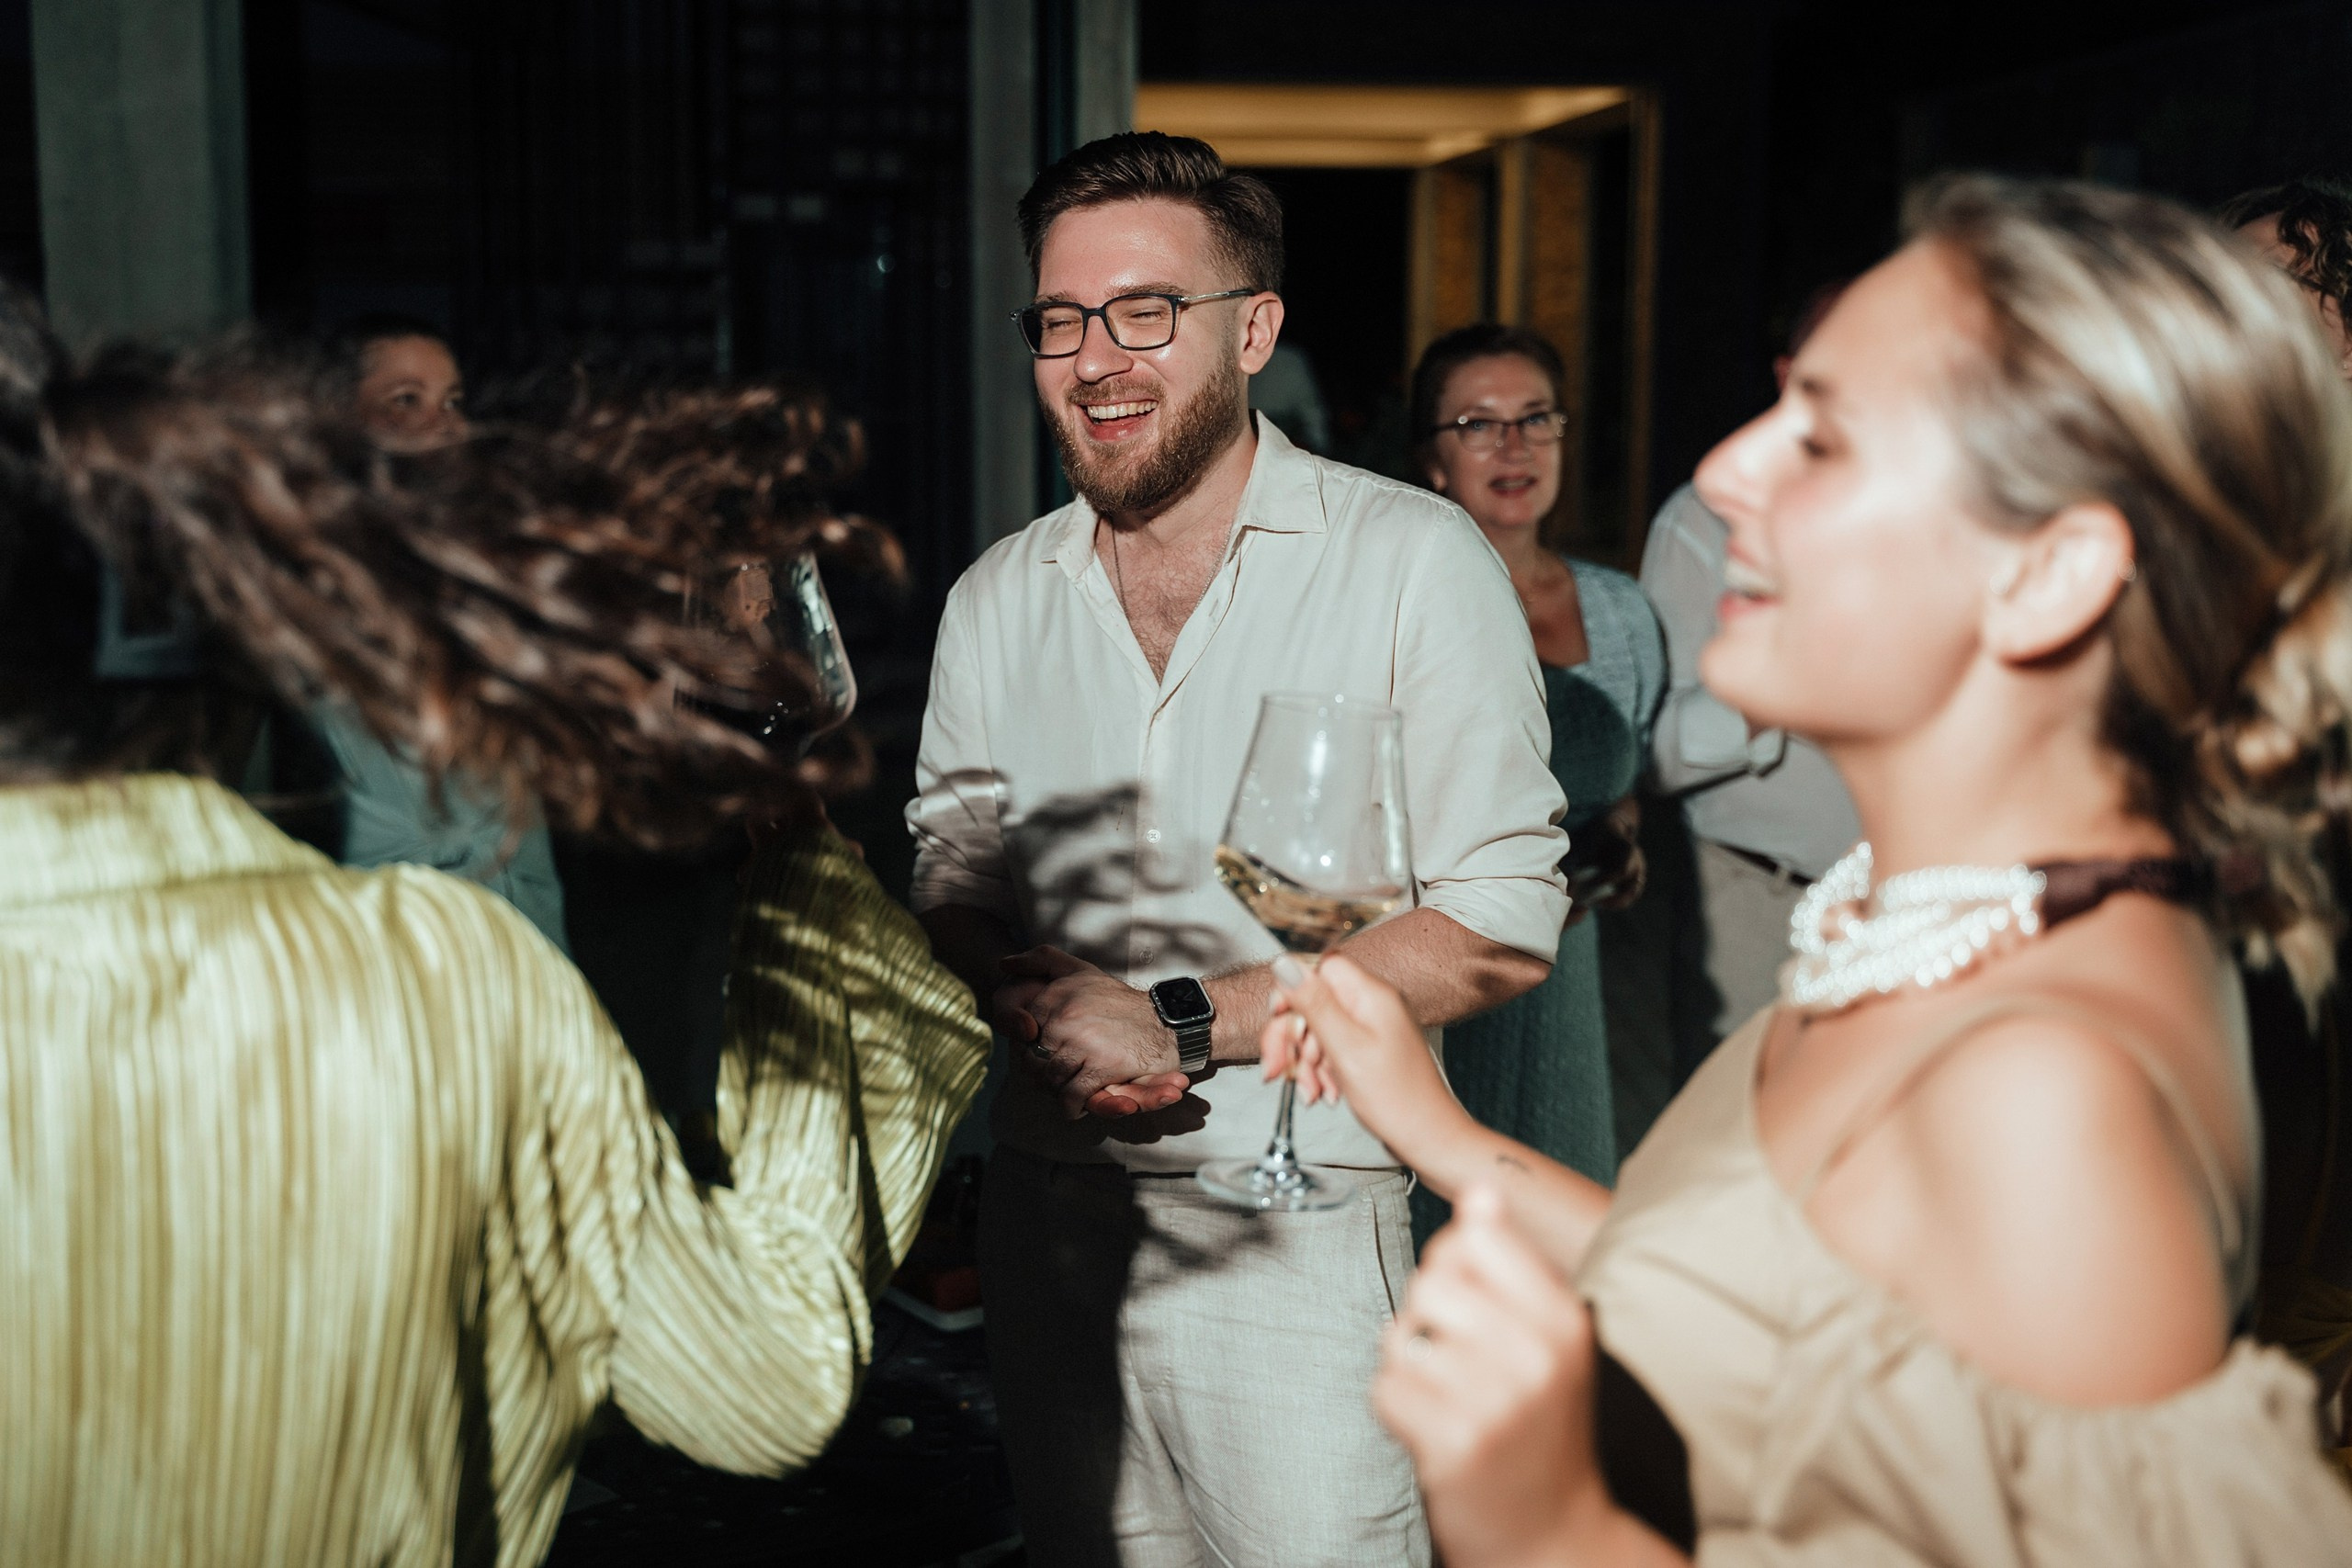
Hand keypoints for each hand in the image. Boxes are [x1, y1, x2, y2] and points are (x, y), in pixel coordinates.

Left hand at [997, 947, 1184, 1118]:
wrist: (1166, 1021)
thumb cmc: (1118, 1001)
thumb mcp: (1080, 970)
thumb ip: (1042, 961)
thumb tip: (1003, 963)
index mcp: (1056, 995)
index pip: (1022, 1034)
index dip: (1030, 1051)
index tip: (1045, 1056)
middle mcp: (1066, 1016)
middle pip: (1033, 1060)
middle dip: (1040, 1075)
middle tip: (1053, 1080)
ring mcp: (1083, 1042)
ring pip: (1050, 1080)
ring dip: (1056, 1093)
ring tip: (1065, 1092)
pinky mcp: (1101, 1066)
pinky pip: (1072, 1096)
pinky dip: (1072, 1107)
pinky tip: (1077, 1106)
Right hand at [1259, 954, 1451, 1157]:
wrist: (1428, 1138)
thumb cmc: (1397, 1099)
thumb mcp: (1346, 1048)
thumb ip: (1314, 1004)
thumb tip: (1285, 963)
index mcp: (1371, 995)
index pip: (1319, 968)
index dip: (1293, 991)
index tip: (1279, 1019)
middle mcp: (1373, 1005)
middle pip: (1314, 1001)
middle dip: (1292, 1037)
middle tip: (1278, 1067)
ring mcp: (1373, 1028)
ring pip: (1319, 1029)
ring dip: (1305, 1061)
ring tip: (1310, 1091)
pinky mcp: (1370, 1050)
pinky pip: (1332, 1049)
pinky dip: (1321, 1071)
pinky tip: (1323, 1093)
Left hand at [1375, 1187, 1619, 1567]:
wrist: (1553, 1535)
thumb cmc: (1540, 1425)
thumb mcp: (1547, 1338)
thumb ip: (1510, 1264)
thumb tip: (1479, 1192)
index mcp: (1564, 1318)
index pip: (1473, 1237)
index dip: (1453, 1264)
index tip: (1473, 1307)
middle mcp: (1537, 1353)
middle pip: (1429, 1281)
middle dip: (1427, 1320)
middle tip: (1460, 1367)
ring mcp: (1497, 1401)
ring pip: (1400, 1335)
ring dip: (1411, 1369)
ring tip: (1450, 1401)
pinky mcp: (1455, 1443)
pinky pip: (1386, 1388)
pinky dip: (1398, 1410)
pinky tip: (1435, 1432)